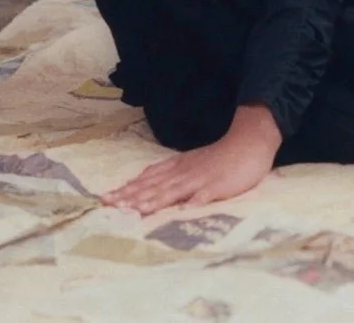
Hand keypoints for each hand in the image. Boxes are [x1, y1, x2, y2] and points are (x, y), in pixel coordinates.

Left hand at [103, 105, 280, 214]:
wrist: (248, 143)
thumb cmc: (218, 157)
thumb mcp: (189, 163)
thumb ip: (168, 174)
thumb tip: (143, 184)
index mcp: (176, 168)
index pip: (146, 180)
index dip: (126, 190)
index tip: (105, 199)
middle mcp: (182, 173)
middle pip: (153, 186)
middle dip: (130, 196)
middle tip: (109, 205)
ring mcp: (200, 179)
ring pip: (173, 191)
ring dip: (154, 200)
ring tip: (136, 210)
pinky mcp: (218, 186)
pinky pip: (204, 196)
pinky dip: (193, 203)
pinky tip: (184, 211)